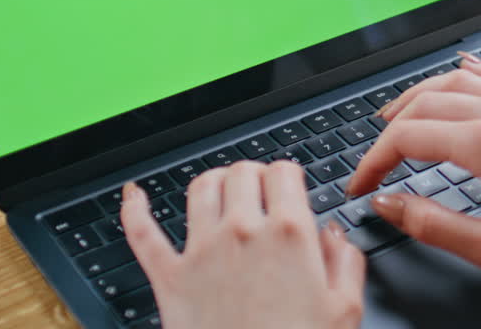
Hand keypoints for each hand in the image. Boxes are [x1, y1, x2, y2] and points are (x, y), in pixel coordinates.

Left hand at [121, 160, 365, 328]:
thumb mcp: (346, 309)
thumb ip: (346, 262)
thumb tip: (334, 236)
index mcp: (289, 234)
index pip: (284, 172)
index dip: (288, 176)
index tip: (289, 187)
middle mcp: (242, 232)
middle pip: (242, 172)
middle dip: (254, 176)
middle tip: (260, 191)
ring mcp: (201, 251)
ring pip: (200, 187)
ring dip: (213, 182)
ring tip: (221, 190)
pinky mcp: (170, 277)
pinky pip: (143, 234)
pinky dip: (134, 211)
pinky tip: (134, 197)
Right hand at [346, 54, 480, 285]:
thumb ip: (432, 223)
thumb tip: (389, 205)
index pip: (407, 138)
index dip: (373, 162)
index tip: (361, 185)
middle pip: (425, 103)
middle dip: (388, 130)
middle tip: (372, 161)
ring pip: (456, 81)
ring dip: (419, 94)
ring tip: (396, 113)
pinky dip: (468, 72)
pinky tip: (460, 70)